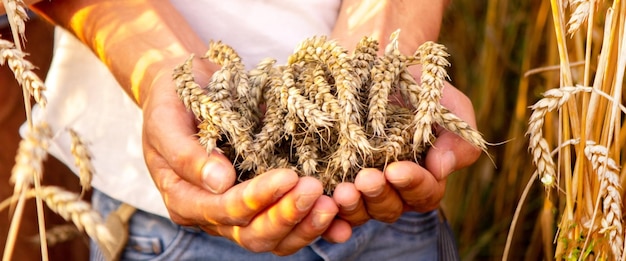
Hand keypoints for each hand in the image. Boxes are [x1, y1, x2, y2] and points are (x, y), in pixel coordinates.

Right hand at [139, 70, 350, 254]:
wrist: (189, 85)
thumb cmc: (173, 99)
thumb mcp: (166, 118)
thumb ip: (186, 153)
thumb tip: (220, 183)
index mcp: (185, 198)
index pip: (224, 211)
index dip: (257, 199)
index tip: (288, 176)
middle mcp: (213, 213)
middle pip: (253, 234)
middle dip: (286, 215)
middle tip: (315, 190)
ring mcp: (242, 211)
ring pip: (275, 237)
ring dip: (305, 225)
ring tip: (333, 205)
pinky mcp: (264, 201)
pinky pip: (291, 225)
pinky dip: (316, 227)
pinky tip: (343, 225)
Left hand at [334, 82, 480, 225]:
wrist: (374, 64)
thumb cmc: (418, 86)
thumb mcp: (447, 105)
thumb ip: (457, 137)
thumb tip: (441, 168)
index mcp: (424, 177)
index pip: (425, 193)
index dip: (412, 184)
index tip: (396, 169)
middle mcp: (393, 190)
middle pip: (390, 208)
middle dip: (379, 195)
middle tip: (366, 179)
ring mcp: (361, 189)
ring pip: (360, 212)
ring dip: (352, 207)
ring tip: (342, 191)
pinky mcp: (332, 181)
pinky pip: (331, 209)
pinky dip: (329, 215)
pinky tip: (323, 205)